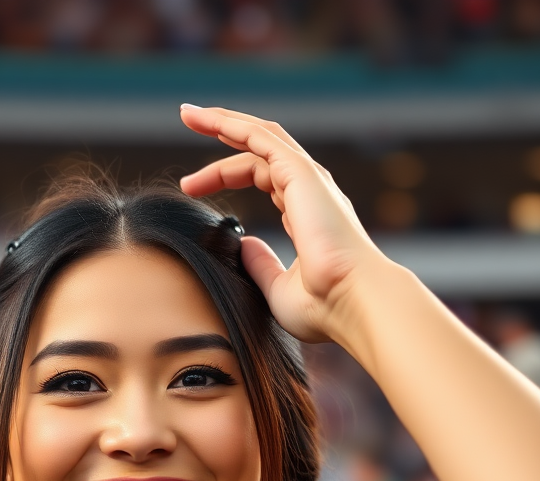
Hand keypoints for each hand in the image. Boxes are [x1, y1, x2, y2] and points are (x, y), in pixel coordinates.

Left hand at [179, 105, 387, 343]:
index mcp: (304, 214)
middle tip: (188, 123)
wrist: (351, 302)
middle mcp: (308, 191)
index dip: (225, 175)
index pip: (261, 177)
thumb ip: (261, 265)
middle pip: (257, 150)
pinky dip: (233, 125)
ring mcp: (306, 180)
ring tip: (188, 114)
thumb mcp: (279, 288)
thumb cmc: (324, 306)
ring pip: (258, 136)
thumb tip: (244, 245)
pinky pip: (261, 138)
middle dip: (222, 135)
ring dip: (222, 122)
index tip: (192, 187)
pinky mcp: (301, 174)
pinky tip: (206, 119)